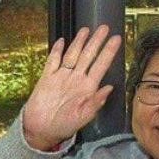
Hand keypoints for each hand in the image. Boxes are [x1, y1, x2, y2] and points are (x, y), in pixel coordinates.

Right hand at [22, 26, 121, 149]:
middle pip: (89, 56)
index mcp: (88, 88)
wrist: (41, 130)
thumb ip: (96, 102)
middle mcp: (77, 79)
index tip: (117, 40)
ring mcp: (62, 77)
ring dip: (79, 42)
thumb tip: (109, 88)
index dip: (109, 52)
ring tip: (86, 30)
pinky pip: (52, 61)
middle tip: (105, 28)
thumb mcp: (84, 116)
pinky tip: (61, 41)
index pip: (101, 65)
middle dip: (97, 42)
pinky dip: (56, 51)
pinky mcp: (47, 78)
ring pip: (72, 55)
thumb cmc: (65, 126)